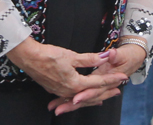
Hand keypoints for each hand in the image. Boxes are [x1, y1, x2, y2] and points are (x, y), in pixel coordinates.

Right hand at [7, 37, 125, 111]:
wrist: (28, 58)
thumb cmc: (49, 55)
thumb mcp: (71, 55)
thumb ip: (89, 58)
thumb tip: (105, 57)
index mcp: (75, 83)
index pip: (98, 82)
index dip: (112, 79)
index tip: (123, 77)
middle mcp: (70, 91)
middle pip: (92, 94)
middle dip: (106, 92)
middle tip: (119, 90)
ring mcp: (61, 92)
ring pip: (83, 97)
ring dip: (95, 96)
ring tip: (105, 96)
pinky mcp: (55, 89)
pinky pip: (73, 96)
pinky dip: (82, 96)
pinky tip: (83, 95)